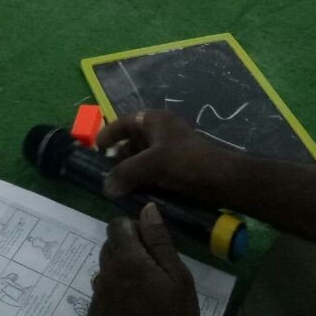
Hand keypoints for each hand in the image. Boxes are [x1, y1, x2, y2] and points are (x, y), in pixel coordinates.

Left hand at [87, 204, 199, 315]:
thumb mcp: (179, 280)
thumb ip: (160, 242)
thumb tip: (147, 208)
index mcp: (128, 260)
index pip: (118, 224)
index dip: (135, 229)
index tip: (151, 245)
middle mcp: (105, 273)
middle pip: (110, 245)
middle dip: (128, 249)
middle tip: (152, 270)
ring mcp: (96, 296)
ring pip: (105, 269)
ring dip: (120, 271)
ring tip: (143, 293)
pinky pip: (102, 292)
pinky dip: (114, 293)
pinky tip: (132, 311)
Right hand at [99, 111, 236, 203]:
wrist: (220, 180)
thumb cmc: (186, 162)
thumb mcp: (152, 164)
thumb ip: (125, 172)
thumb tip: (105, 186)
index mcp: (154, 121)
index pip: (124, 122)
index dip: (109, 134)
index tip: (95, 149)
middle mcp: (160, 132)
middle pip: (131, 142)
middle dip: (117, 159)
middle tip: (105, 176)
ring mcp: (168, 150)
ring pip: (141, 160)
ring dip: (129, 173)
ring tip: (117, 189)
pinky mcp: (174, 168)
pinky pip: (151, 172)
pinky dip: (141, 181)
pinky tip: (133, 195)